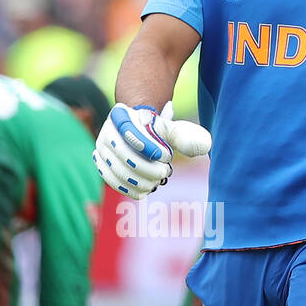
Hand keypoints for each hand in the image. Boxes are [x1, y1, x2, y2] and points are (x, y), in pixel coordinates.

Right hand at [93, 101, 210, 199]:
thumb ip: (185, 135)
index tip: (166, 156)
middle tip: (166, 171)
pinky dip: (130, 189)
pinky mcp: (101, 167)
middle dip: (147, 167)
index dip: (146, 144)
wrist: (135, 132)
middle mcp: (106, 132)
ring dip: (141, 180)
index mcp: (120, 115)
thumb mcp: (170, 128)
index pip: (129, 130)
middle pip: (124, 154)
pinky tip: (146, 190)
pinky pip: (112, 182)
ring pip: (118, 170)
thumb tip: (204, 146)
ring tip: (158, 180)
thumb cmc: (154, 130)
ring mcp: (100, 151)